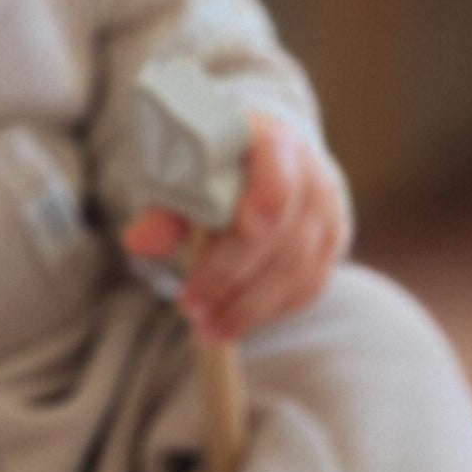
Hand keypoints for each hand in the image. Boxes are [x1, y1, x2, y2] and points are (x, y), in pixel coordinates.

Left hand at [121, 115, 351, 345]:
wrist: (269, 154)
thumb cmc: (218, 165)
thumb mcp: (188, 173)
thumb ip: (167, 206)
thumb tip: (138, 243)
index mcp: (273, 142)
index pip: (280, 169)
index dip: (269, 197)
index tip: (248, 227)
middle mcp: (312, 175)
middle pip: (281, 232)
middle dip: (232, 274)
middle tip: (190, 306)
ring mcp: (328, 212)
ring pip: (296, 268)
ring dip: (249, 306)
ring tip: (207, 329)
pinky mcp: (333, 244)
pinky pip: (308, 286)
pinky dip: (270, 310)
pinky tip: (235, 323)